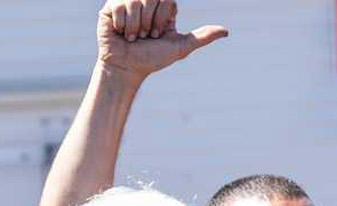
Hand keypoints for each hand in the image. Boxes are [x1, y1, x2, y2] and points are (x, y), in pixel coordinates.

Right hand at [97, 1, 227, 78]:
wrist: (127, 69)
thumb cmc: (152, 59)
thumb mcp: (180, 47)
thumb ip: (202, 37)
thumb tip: (226, 31)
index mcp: (162, 6)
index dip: (162, 19)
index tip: (157, 35)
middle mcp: (145, 1)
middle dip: (150, 22)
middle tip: (145, 36)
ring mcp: (127, 2)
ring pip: (135, 1)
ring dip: (135, 26)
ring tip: (132, 36)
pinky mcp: (110, 7)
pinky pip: (119, 5)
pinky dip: (122, 24)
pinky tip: (121, 33)